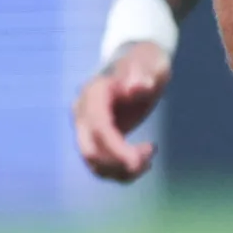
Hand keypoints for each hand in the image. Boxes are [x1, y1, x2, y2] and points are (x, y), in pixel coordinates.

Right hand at [73, 40, 170, 181]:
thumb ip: (142, 74)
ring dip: (121, 170)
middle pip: (90, 150)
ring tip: (149, 155)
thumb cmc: (145, 61)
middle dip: (117, 163)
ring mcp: (87, 126)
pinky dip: (120, 171)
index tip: (138, 161)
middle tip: (147, 162)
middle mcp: (83, 112)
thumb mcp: (149, 64)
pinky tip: (143, 162)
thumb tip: (136, 87)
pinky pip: (101, 163)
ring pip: (94, 162)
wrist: (139, 63)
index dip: (116, 149)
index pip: (100, 129)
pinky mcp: (96, 137)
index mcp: (94, 93)